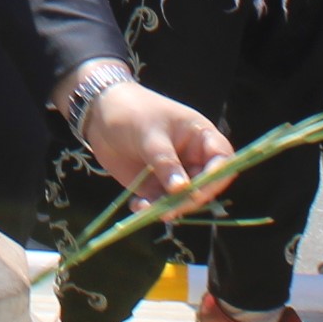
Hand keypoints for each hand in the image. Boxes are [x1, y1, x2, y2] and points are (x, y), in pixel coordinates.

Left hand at [77, 79, 233, 218]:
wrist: (100, 114)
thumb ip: (165, 162)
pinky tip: (137, 206)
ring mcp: (174, 174)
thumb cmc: (132, 112)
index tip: (200, 189)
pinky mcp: (155, 186)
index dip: (217, 176)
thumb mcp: (150, 134)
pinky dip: (151, 209)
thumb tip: (182, 190)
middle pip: (204, 186)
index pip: (222, 159)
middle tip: (170, 209)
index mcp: (200, 137)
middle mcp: (192, 158)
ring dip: (168, 208)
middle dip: (189, 199)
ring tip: (146, 209)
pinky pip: (160, 204)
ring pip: (182, 199)